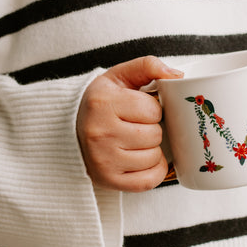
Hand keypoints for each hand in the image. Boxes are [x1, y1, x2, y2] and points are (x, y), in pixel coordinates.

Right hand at [77, 56, 182, 191]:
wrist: (69, 132)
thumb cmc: (102, 104)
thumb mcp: (119, 77)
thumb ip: (147, 66)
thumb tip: (177, 76)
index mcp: (102, 103)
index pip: (153, 109)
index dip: (152, 109)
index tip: (137, 110)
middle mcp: (100, 132)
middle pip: (155, 135)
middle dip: (152, 129)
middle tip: (135, 127)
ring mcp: (103, 159)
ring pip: (154, 157)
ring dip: (152, 150)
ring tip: (134, 143)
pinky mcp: (109, 180)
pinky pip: (149, 180)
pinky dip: (152, 171)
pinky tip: (140, 160)